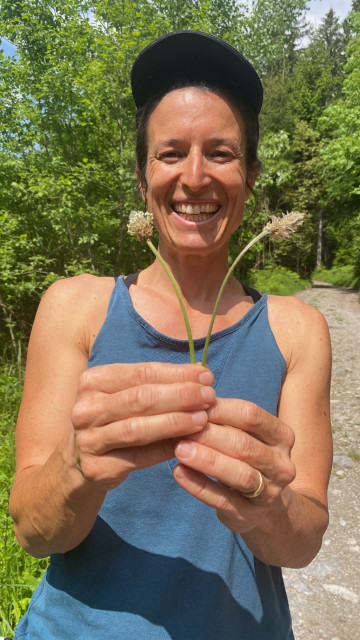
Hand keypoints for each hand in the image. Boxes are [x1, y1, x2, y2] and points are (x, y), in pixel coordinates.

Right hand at [72, 362, 214, 490]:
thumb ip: (157, 385)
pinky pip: (138, 458)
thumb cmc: (115, 420)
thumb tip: (201, 375)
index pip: (141, 373)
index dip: (176, 373)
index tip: (205, 375)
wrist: (81, 461)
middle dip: (180, 396)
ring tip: (202, 418)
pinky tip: (187, 443)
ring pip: (138, 428)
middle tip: (209, 396)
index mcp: (93, 381)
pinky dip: (165, 449)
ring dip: (175, 422)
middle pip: (140, 398)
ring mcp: (88, 440)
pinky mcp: (97, 467)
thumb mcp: (126, 395)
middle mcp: (85, 408)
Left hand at [173, 397, 295, 532]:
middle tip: (179, 427)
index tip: (192, 404)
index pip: (251, 415)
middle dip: (209, 434)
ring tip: (179, 449)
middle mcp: (281, 464)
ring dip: (207, 460)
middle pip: (244, 444)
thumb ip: (226, 420)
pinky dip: (199, 486)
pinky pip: (223, 499)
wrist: (267, 510)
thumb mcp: (246, 437)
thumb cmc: (248, 460)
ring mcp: (269, 492)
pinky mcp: (249, 515)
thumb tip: (192, 401)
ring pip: (239, 474)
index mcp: (282, 436)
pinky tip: (179, 473)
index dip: (221, 408)